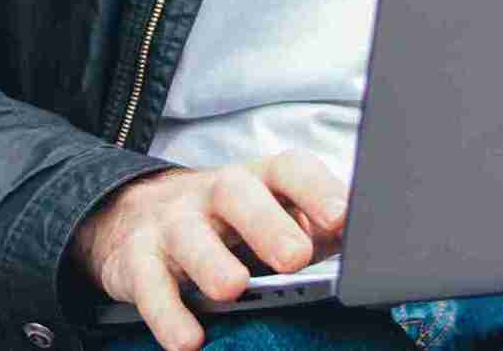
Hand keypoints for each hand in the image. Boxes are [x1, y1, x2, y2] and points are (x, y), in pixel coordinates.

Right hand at [71, 149, 348, 350]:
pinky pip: (149, 283)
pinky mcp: (137, 258)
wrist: (139, 215)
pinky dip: (167, 313)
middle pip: (238, 194)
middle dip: (268, 224)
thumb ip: (314, 229)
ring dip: (213, 263)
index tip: (343, 217)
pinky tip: (188, 339)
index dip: (316, 189)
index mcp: (260, 179)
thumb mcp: (273, 216)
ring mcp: (174, 222)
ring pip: (189, 235)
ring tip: (234, 290)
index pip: (289, 169)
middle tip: (295, 256)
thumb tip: (365, 251)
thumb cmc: (231, 224)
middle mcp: (215, 193)